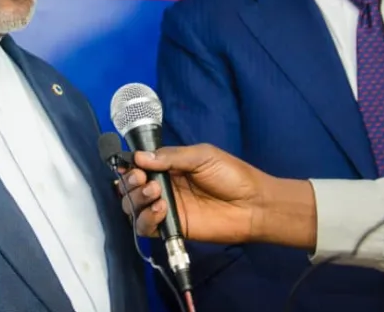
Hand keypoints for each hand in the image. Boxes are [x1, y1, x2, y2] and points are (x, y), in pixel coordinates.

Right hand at [119, 144, 272, 243]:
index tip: (132, 165)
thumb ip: (171, 156)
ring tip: (155, 193)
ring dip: (137, 199)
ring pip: (134, 207)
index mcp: (169, 166)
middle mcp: (164, 187)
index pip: (140, 166)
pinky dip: (146, 219)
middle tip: (143, 179)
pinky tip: (161, 210)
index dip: (131, 166)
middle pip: (132, 187)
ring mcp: (167, 208)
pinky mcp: (172, 227)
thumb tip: (140, 157)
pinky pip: (146, 227)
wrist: (253, 204)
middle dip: (131, 183)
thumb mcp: (202, 156)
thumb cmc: (231, 175)